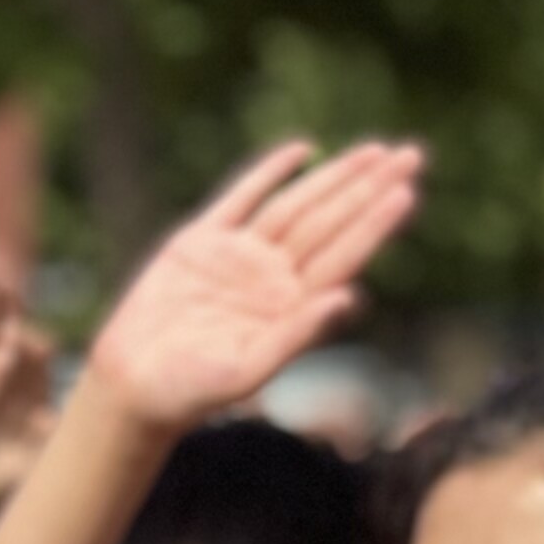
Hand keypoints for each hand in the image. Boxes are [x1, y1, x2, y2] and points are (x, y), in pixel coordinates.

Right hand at [82, 140, 424, 432]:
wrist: (133, 385)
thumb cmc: (189, 391)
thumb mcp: (246, 370)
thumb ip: (297, 334)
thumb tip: (348, 297)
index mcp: (290, 307)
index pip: (343, 255)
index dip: (374, 223)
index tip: (406, 192)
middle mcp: (272, 278)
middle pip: (330, 223)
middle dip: (369, 189)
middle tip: (411, 155)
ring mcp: (239, 256)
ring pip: (296, 206)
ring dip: (334, 177)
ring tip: (374, 152)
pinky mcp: (200, 242)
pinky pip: (242, 198)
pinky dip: (270, 172)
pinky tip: (303, 151)